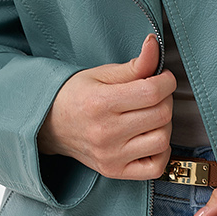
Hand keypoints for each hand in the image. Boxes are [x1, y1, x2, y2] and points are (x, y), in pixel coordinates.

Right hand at [36, 33, 176, 179]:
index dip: (166, 81)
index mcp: (101, 103)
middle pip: (161, 115)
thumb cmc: (76, 96)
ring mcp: (111, 156)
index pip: (152, 92)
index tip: (163, 78)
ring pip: (162, 140)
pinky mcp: (114, 171)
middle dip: (165, 99)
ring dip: (164, 125)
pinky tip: (149, 138)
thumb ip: (135, 64)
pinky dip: (161, 152)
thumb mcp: (102, 74)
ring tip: (150, 116)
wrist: (50, 124)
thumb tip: (154, 44)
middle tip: (154, 94)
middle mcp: (106, 133)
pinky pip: (155, 168)